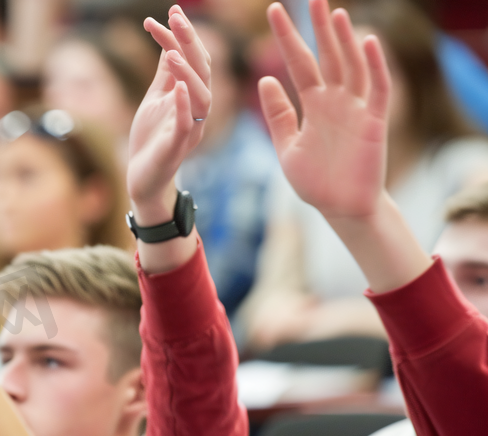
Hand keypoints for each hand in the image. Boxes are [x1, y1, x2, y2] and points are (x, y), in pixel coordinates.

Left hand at [128, 5, 210, 223]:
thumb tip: (167, 43)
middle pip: (202, 71)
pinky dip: (183, 105)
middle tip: (175, 17)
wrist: (143, 179)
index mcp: (192, 96)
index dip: (183, 35)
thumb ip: (164, 75)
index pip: (194, 58)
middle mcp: (197, 110)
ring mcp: (190, 129)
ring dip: (188, 73)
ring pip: (201, 97)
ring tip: (171, 52)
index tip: (171, 11)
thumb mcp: (155, 99)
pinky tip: (176, 88)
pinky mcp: (177, 148)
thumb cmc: (151, 139)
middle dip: (190, 42)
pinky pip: (186, 124)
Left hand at [259, 0, 389, 221]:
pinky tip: (366, 42)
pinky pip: (377, 89)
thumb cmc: (315, 180)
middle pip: (327, 56)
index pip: (298, 63)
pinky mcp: (375, 122)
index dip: (287, 38)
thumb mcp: (286, 145)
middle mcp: (335, 101)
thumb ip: (278, 114)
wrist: (341, 209)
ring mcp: (356, 109)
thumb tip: (265, 79)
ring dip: (344, 40)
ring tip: (334, 13)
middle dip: (318, 28)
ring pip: (351, 66)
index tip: (274, 11)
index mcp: (313, 105)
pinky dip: (374, 65)